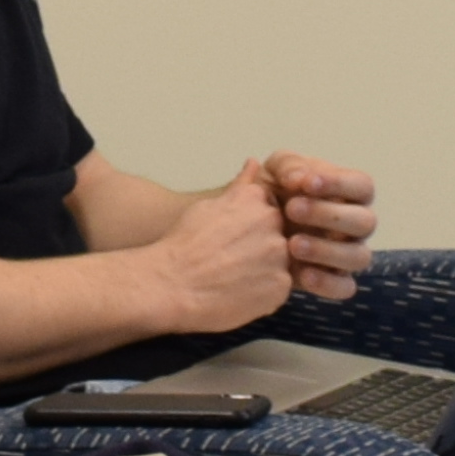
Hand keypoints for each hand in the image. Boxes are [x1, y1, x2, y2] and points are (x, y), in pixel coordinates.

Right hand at [150, 162, 305, 333]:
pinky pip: (280, 287)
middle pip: (279, 234)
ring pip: (282, 262)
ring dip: (266, 269)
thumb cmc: (184, 245)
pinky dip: (264, 291)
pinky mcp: (281, 286)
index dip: (254, 226)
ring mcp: (280, 254)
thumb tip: (254, 164)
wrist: (172, 284)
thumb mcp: (208, 206)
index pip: (270, 207)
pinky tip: (240, 292)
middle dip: (262, 246)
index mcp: (255, 199)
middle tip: (234, 260)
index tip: (237, 238)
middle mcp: (273, 222)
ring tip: (235, 278)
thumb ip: (239, 187)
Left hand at [252, 154, 376, 303]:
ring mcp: (349, 254)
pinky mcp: (336, 281)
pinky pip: (344, 287)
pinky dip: (326, 282)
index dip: (339, 184)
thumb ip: (290, 166)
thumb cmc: (272, 190)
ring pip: (359, 256)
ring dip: (327, 250)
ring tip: (292, 244)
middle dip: (328, 215)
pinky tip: (301, 273)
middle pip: (364, 222)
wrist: (250, 229)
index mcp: (349, 193)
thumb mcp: (276, 170)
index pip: (362, 186)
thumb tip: (299, 179)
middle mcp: (355, 224)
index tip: (307, 183)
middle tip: (292, 209)